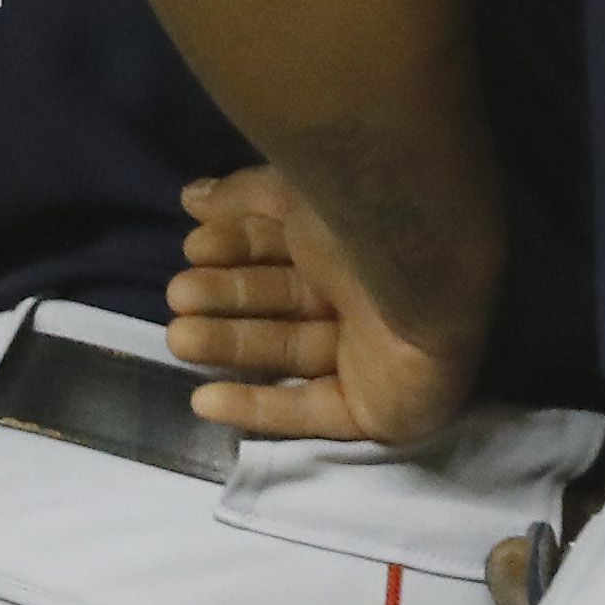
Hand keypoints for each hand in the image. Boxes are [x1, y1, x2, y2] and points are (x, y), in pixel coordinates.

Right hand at [169, 168, 483, 448]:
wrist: (426, 269)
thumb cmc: (361, 219)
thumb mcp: (295, 193)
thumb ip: (243, 196)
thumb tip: (192, 196)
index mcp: (353, 240)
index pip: (283, 250)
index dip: (233, 248)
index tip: (190, 249)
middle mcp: (365, 293)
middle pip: (281, 301)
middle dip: (224, 298)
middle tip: (178, 297)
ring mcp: (374, 353)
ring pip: (288, 352)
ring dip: (229, 346)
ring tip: (179, 337)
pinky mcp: (377, 407)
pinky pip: (311, 411)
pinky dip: (258, 408)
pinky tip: (204, 402)